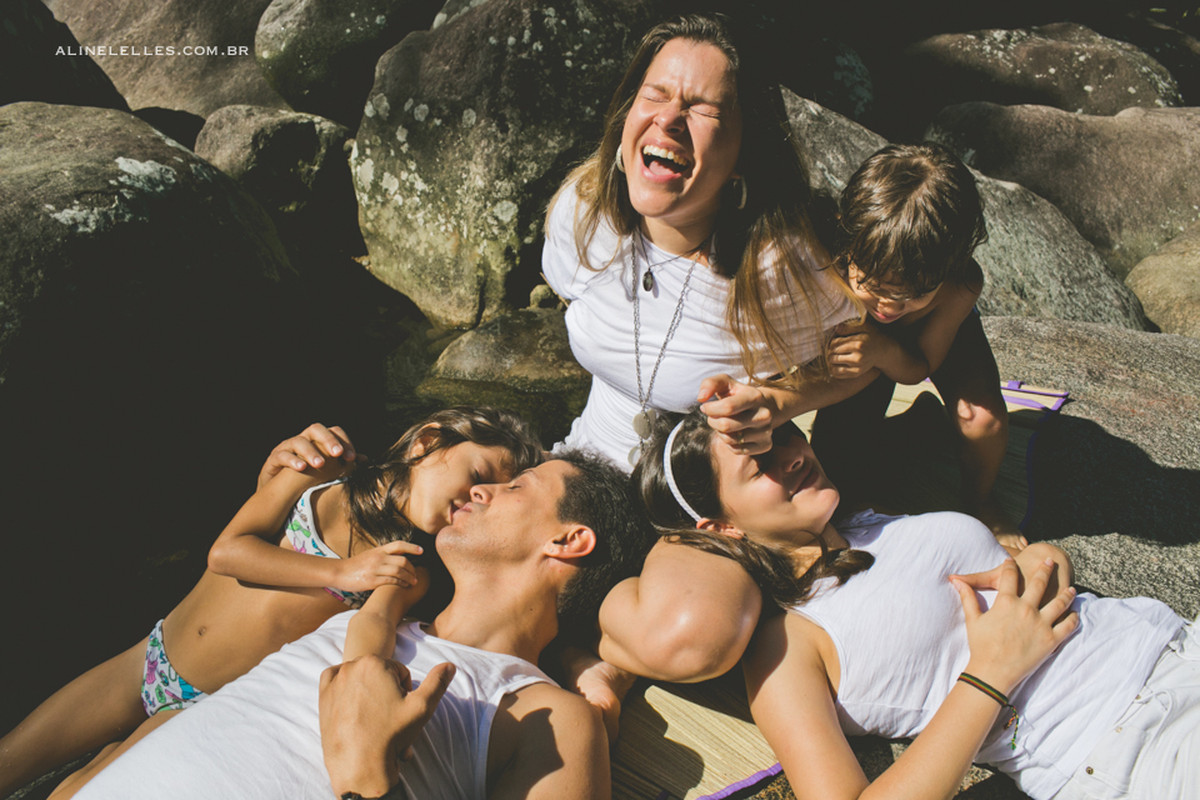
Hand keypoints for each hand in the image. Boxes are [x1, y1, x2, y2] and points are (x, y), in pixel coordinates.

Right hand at [258, 423, 361, 488]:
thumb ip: (343, 463)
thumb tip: (364, 459)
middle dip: (328, 440)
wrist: (278, 491)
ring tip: (320, 464)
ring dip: (311, 452)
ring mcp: (287, 447)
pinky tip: (301, 468)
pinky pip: (282, 455)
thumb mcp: (326, 470)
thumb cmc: (307, 478)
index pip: (334, 432)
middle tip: (338, 454)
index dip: (344, 441)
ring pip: (299, 441)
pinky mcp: (274, 458)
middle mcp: (304, 439)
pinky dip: (292, 460)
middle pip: (316, 429)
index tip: (351, 458)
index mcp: (318, 441)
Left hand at [319, 656, 455, 796]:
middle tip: (388, 716)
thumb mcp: (422, 707)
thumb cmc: (391, 735)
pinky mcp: (323, 696)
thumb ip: (438, 682)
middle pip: (379, 674)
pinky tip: (352, 705)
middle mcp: (352, 667)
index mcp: (375, 663)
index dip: (404, 691)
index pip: (399, 672)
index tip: (400, 709)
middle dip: (386, 692)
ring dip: (367, 691)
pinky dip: (343, 687)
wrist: (359, 765)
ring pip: (359, 679)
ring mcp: (335, 682)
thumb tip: (450, 665)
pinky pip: (334, 681)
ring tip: (372, 716)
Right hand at [337, 541, 424, 591]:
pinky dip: (399, 583)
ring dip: (409, 578)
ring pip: (399, 571)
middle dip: (412, 569)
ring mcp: (375, 569)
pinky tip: (403, 586)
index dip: (412, 547)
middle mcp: (378, 557)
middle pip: (402, 560)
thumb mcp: (370, 555)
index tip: (421, 551)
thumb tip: (398, 557)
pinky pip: (390, 581)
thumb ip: (383, 555)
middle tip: (416, 575)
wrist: (339, 572)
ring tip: (412, 582)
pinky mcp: (371, 580)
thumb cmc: (355, 565)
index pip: (399, 545)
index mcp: (378, 550)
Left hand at [697, 374, 774, 454]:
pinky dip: (729, 443)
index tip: (705, 407)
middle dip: (712, 421)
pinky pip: (737, 450)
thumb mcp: (724, 383)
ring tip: (723, 423)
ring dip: (720, 433)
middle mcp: (764, 414)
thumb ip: (709, 384)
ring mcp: (766, 431)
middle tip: (712, 417)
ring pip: (730, 439)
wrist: (763, 407)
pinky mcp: (765, 445)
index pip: (727, 407)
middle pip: (726, 426)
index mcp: (755, 396)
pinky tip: (733, 433)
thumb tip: (701, 398)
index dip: (710, 409)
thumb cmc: (738, 394)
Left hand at [827, 321, 887, 378]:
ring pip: (833, 366)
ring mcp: (857, 367)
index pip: (834, 344)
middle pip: (832, 355)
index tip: (834, 341)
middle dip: (830, 352)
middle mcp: (857, 357)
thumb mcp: (864, 327)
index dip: (831, 342)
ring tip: (834, 356)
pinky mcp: (856, 373)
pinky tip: (836, 364)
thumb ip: (850, 327)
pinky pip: (838, 374)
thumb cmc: (872, 337)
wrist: (883, 351)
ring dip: (831, 361)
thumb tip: (836, 328)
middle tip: (832, 349)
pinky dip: (833, 369)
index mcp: (858, 344)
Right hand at [952, 558, 1077, 693]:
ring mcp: (1041, 624)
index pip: (1010, 576)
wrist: (993, 672)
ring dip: (1066, 594)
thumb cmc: (981, 646)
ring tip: (1071, 589)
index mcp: (1006, 602)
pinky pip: (1067, 626)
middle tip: (1049, 560)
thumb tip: (954, 580)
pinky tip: (1074, 614)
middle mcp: (1026, 609)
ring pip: (1059, 603)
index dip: (1010, 566)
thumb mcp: (973, 619)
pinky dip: (1073, 619)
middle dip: (1044, 569)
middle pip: (1039, 583)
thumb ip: (967, 597)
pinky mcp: (1051, 640)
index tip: (1012, 561)